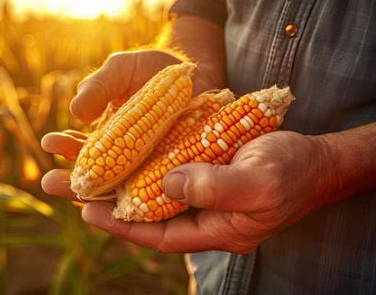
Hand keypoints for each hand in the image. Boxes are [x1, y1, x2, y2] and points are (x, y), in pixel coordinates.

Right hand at [41, 49, 220, 197]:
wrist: (195, 74)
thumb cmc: (152, 69)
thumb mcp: (121, 70)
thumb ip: (99, 87)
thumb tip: (77, 113)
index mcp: (107, 136)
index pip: (80, 148)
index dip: (64, 147)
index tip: (49, 142)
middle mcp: (126, 158)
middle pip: (97, 177)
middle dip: (72, 182)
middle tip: (50, 183)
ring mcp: (150, 169)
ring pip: (124, 191)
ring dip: (102, 199)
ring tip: (83, 203)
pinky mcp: (177, 174)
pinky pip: (161, 190)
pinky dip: (147, 199)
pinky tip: (134, 204)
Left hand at [77, 131, 337, 253]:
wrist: (311, 157)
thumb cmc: (292, 173)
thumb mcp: (260, 183)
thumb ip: (217, 189)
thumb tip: (168, 182)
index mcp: (212, 228)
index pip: (156, 233)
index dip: (121, 224)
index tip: (86, 209)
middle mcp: (197, 211)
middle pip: (141, 208)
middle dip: (104, 197)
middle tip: (64, 183)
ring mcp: (196, 188)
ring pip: (145, 183)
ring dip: (114, 171)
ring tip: (77, 160)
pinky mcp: (198, 165)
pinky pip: (160, 162)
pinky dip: (138, 154)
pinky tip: (116, 142)